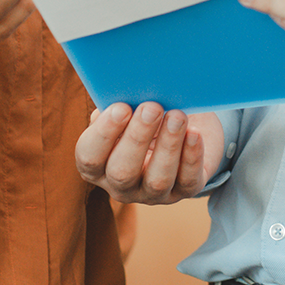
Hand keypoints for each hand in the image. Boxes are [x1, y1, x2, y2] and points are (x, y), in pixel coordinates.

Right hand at [75, 102, 222, 203]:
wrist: (182, 124)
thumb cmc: (145, 114)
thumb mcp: (127, 108)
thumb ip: (118, 103)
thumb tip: (124, 90)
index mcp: (98, 164)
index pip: (90, 157)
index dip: (103, 134)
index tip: (121, 108)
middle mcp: (121, 185)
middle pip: (121, 172)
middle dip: (137, 138)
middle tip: (152, 108)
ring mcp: (152, 193)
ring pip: (157, 181)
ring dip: (168, 146)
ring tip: (177, 116)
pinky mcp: (183, 191)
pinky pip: (188, 181)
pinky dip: (192, 157)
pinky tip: (195, 133)